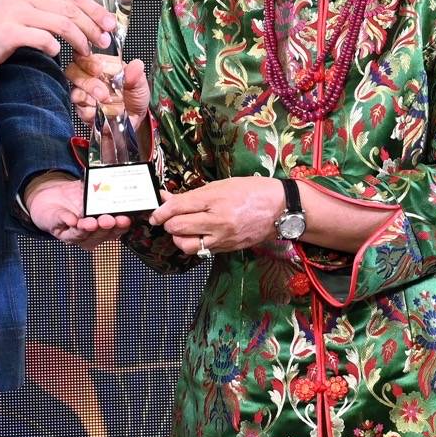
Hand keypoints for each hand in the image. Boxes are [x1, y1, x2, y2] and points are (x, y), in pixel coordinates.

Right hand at [0, 0, 115, 70]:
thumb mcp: (26, 7)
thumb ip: (51, 6)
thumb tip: (85, 16)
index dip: (96, 10)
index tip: (110, 25)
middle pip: (71, 8)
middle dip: (93, 27)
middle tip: (104, 42)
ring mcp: (16, 9)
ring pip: (62, 23)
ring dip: (79, 40)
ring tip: (86, 52)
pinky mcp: (8, 30)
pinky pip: (42, 38)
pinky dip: (54, 47)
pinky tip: (57, 54)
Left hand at [23, 172, 130, 245]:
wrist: (51, 199)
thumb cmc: (74, 195)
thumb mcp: (89, 188)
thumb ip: (98, 187)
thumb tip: (107, 180)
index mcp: (107, 224)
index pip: (118, 228)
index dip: (122, 225)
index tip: (124, 219)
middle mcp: (94, 234)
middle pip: (102, 235)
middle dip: (106, 227)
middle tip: (108, 220)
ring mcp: (78, 236)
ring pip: (84, 236)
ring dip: (87, 229)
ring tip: (90, 222)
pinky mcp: (62, 234)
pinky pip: (65, 230)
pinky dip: (69, 223)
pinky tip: (71, 220)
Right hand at [66, 54, 149, 129]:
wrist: (135, 119)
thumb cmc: (134, 97)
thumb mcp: (140, 84)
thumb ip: (137, 74)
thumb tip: (136, 65)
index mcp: (100, 65)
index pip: (84, 56)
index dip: (88, 61)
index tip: (99, 69)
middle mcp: (89, 78)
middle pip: (73, 72)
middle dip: (88, 81)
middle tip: (103, 91)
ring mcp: (85, 95)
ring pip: (75, 91)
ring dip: (89, 97)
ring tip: (105, 100)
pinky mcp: (84, 111)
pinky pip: (80, 110)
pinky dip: (90, 111)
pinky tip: (100, 111)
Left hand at [150, 176, 284, 255]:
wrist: (280, 209)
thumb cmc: (251, 191)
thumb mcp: (220, 185)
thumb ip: (192, 194)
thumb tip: (167, 198)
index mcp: (215, 200)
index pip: (178, 208)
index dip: (161, 211)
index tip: (155, 212)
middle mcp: (217, 221)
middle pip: (177, 228)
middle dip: (167, 223)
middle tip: (167, 218)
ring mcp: (222, 238)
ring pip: (186, 245)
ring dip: (178, 237)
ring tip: (181, 229)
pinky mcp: (227, 249)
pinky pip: (201, 251)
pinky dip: (193, 244)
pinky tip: (196, 235)